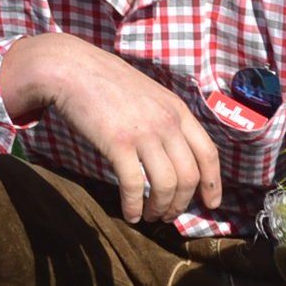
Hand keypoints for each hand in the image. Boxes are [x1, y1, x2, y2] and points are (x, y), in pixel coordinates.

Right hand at [0, 33, 222, 223]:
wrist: (72, 69)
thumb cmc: (108, 84)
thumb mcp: (151, 95)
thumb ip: (166, 120)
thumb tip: (174, 154)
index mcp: (179, 111)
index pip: (208, 153)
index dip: (212, 184)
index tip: (211, 204)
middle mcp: (168, 123)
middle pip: (189, 175)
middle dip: (182, 203)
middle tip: (169, 216)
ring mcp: (144, 133)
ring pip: (166, 185)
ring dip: (160, 208)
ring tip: (149, 216)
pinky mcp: (118, 143)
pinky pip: (135, 185)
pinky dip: (133, 206)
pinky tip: (129, 214)